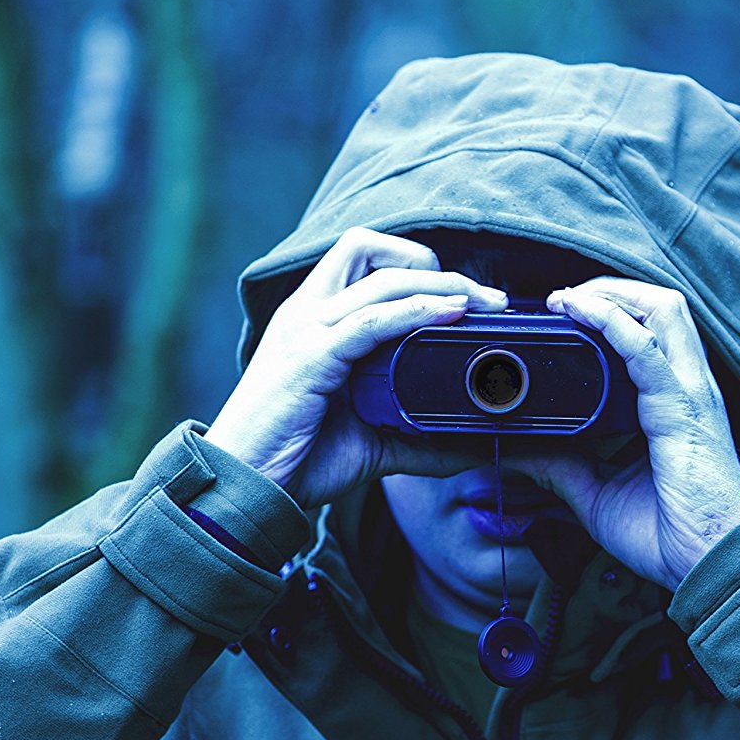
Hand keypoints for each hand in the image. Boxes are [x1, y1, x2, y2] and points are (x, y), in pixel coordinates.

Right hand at [206, 227, 508, 506]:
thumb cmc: (298, 458)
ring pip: (380, 278)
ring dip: (440, 284)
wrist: (249, 486)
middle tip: (491, 299)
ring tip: (483, 303)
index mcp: (316, 320)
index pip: (366, 260)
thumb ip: (416, 439)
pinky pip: (370, 321)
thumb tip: (469, 449)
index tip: (471, 299)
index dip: (420, 267)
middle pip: (374, 252)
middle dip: (440, 267)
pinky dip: (416, 312)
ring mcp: (306, 331)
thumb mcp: (370, 444)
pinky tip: (451, 315)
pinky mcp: (310, 358)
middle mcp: (308, 313)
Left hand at [515, 279, 739, 590]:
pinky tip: (579, 313)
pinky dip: (611, 321)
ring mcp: (690, 394)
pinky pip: (647, 347)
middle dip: (610, 288)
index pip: (651, 331)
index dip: (610, 311)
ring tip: (568, 299)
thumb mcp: (598, 495)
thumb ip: (560, 469)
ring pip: (662, 308)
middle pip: (661, 304)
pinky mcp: (683, 409)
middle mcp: (687, 388)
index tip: (562, 314)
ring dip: (611, 293)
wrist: (708, 566)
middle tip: (562, 298)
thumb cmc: (670, 535)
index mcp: (673, 403)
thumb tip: (518, 450)